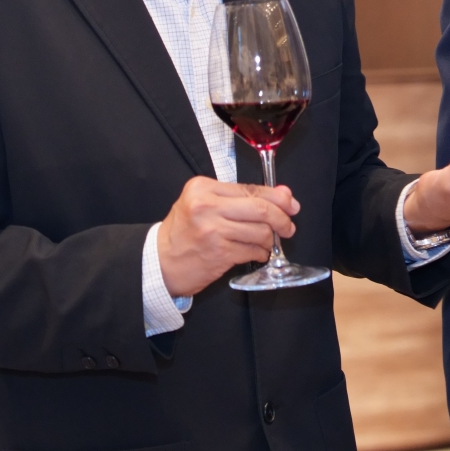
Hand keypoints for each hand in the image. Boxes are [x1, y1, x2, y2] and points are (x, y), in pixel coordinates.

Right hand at [157, 176, 299, 296]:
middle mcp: (207, 206)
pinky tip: (257, 253)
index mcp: (203, 188)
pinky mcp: (219, 253)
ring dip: (270, 239)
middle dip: (282, 218)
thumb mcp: (205, 205)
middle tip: (288, 227)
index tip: (291, 205)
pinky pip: (253, 250)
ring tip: (266, 242)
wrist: (159, 262)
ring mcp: (213, 230)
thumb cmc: (183, 232)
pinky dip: (260, 253)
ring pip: (260, 231)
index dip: (277, 197)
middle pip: (260, 208)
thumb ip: (241, 198)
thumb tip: (284, 195)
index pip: (250, 189)